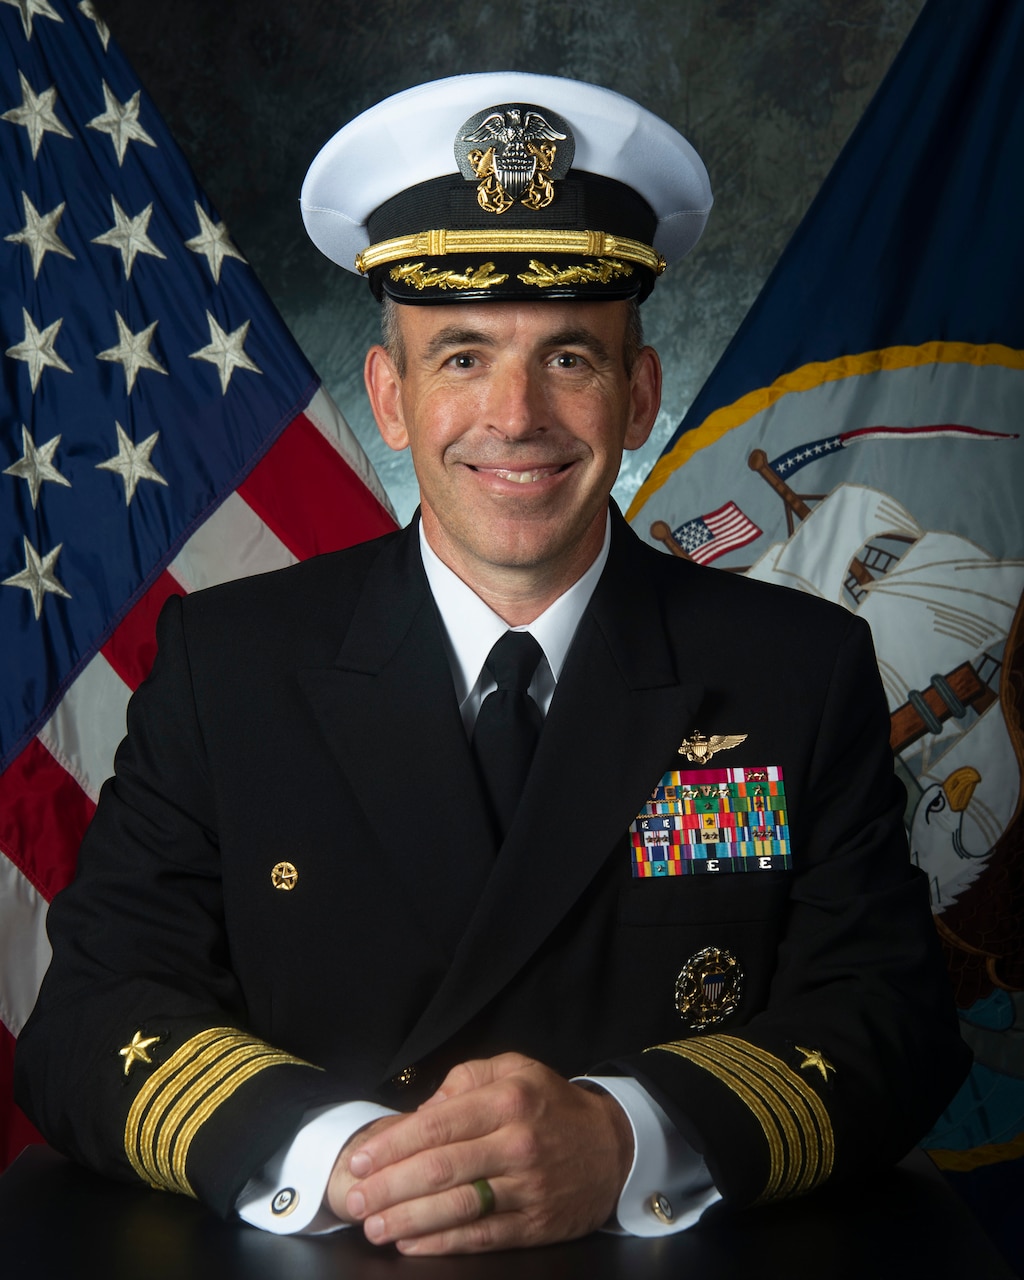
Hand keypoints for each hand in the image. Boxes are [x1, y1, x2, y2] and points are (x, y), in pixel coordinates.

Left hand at [329, 1052, 633, 1253]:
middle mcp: (517, 1143)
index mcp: (508, 1100)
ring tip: (374, 1226)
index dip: (393, 1145)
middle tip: (355, 1199)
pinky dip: (442, 1243)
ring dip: (408, 1220)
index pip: (438, 1124)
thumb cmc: (551, 1105)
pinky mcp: (536, 1224)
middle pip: (440, 1168)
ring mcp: (528, 1187)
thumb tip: (420, 1112)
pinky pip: (482, 1236)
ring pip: (457, 1207)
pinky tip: (412, 1244)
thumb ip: (463, 1081)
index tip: (362, 1160)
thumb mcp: (514, 1070)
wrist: (612, 1147)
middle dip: (389, 1187)